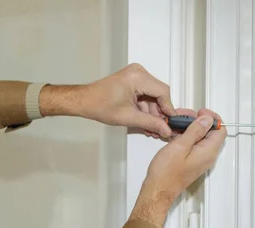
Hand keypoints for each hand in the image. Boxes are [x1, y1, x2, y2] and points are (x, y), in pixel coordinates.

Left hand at [39, 63, 179, 138]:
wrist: (84, 101)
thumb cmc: (98, 105)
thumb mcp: (128, 117)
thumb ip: (150, 123)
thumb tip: (165, 129)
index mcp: (137, 77)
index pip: (163, 92)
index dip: (168, 109)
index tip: (170, 122)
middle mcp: (138, 72)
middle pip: (158, 94)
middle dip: (159, 113)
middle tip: (161, 128)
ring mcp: (135, 75)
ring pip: (152, 96)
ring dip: (152, 112)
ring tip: (152, 128)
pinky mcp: (132, 80)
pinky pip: (145, 94)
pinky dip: (145, 108)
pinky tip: (145, 121)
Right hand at [129, 108, 226, 227]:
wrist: (157, 190)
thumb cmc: (166, 172)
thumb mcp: (180, 146)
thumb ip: (195, 131)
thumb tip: (208, 119)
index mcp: (208, 151)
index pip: (220, 129)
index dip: (211, 118)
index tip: (198, 112)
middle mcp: (207, 156)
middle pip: (209, 132)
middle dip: (196, 121)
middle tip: (182, 117)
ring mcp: (198, 159)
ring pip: (199, 138)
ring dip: (188, 129)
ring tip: (174, 125)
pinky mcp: (190, 162)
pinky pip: (192, 145)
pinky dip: (184, 137)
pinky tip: (172, 136)